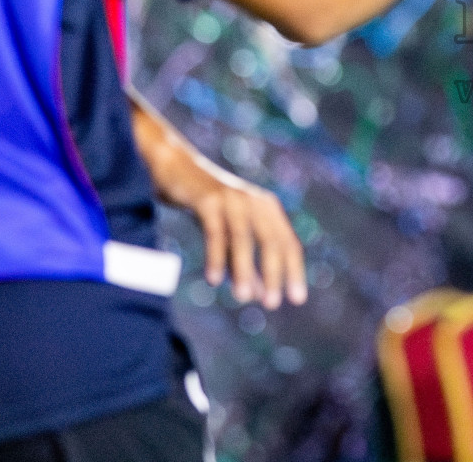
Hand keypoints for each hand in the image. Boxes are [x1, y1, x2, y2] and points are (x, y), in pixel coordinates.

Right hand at [142, 117, 307, 309]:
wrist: (175, 168)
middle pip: (272, 240)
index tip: (297, 300)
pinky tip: (214, 280)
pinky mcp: (208, 199)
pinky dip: (216, 256)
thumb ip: (243, 263)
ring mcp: (232, 198)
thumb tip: (258, 297)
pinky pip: (215, 231)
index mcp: (267, 209)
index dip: (294, 271)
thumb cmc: (207, 206)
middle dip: (274, 273)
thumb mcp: (229, 235)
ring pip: (243, 237)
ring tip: (244, 298)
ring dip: (245, 268)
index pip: (288, 243)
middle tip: (273, 304)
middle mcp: (255, 202)